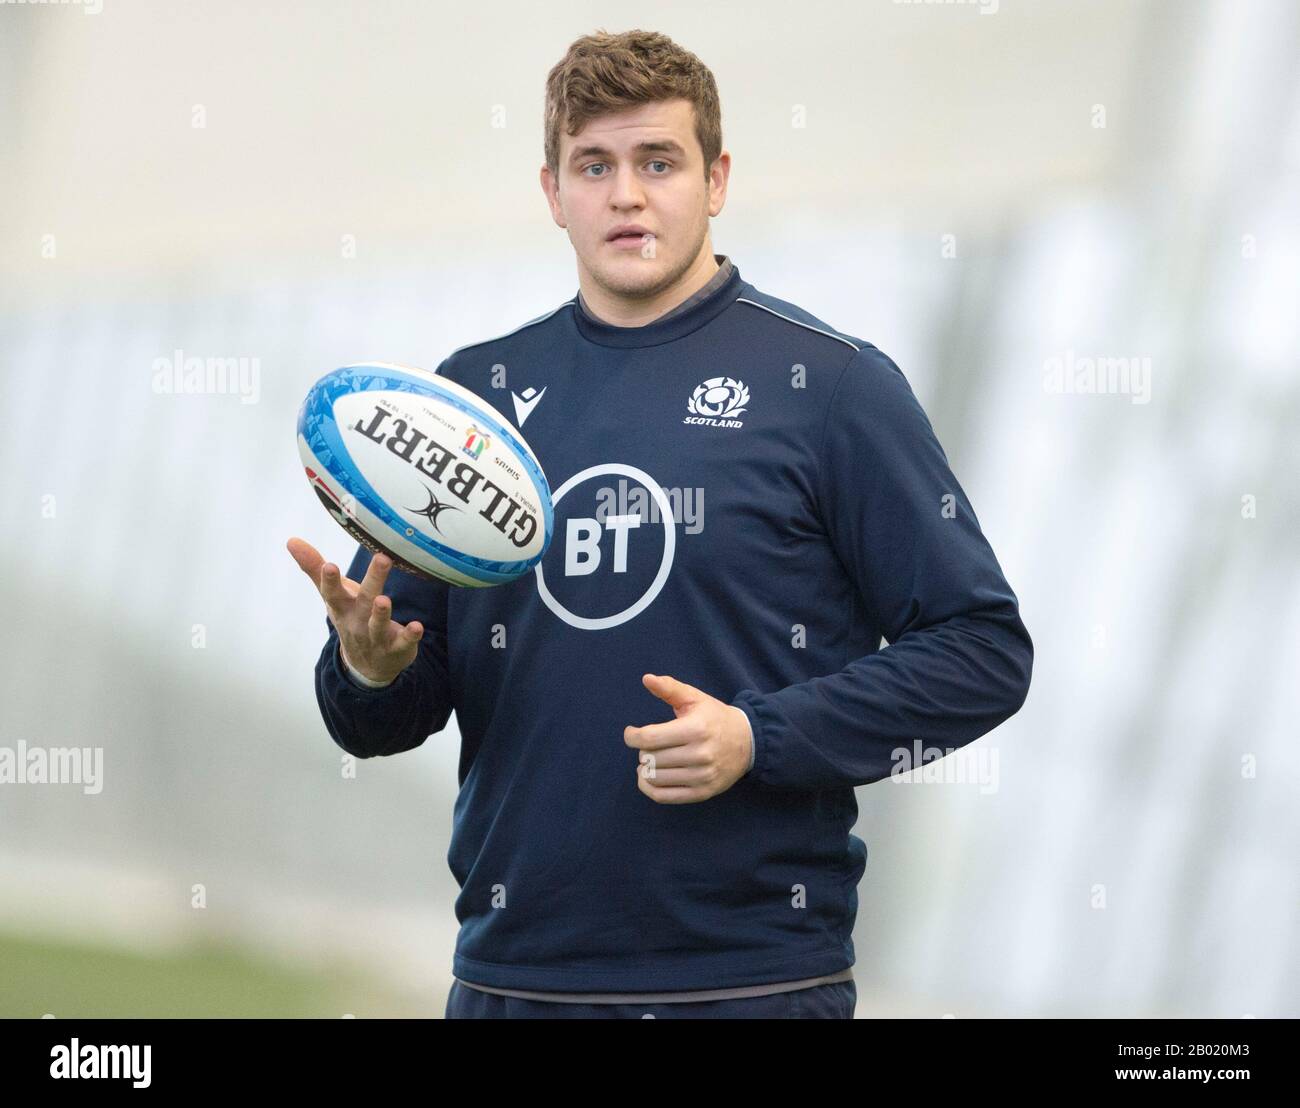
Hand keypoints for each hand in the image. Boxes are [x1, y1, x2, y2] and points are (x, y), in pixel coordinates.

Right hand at [286, 538, 422, 685]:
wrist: (367, 665)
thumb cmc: (350, 617)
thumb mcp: (332, 596)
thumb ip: (315, 568)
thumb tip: (291, 540)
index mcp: (342, 607)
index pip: (333, 593)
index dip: (329, 581)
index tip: (329, 565)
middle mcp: (358, 621)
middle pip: (364, 600)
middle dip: (373, 580)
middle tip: (382, 558)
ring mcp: (376, 637)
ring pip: (378, 624)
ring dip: (382, 613)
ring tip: (384, 599)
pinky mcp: (397, 647)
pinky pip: (404, 642)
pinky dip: (410, 636)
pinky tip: (417, 627)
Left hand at [624, 674, 752, 803]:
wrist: (749, 743)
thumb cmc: (715, 717)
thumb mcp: (695, 698)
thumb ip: (669, 688)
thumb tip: (646, 678)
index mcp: (695, 729)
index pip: (649, 738)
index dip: (632, 736)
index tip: (631, 733)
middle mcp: (699, 754)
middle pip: (650, 758)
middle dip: (643, 750)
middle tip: (650, 745)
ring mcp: (701, 776)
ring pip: (654, 777)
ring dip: (645, 768)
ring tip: (650, 759)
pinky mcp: (702, 792)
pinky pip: (664, 796)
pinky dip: (648, 788)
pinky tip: (648, 777)